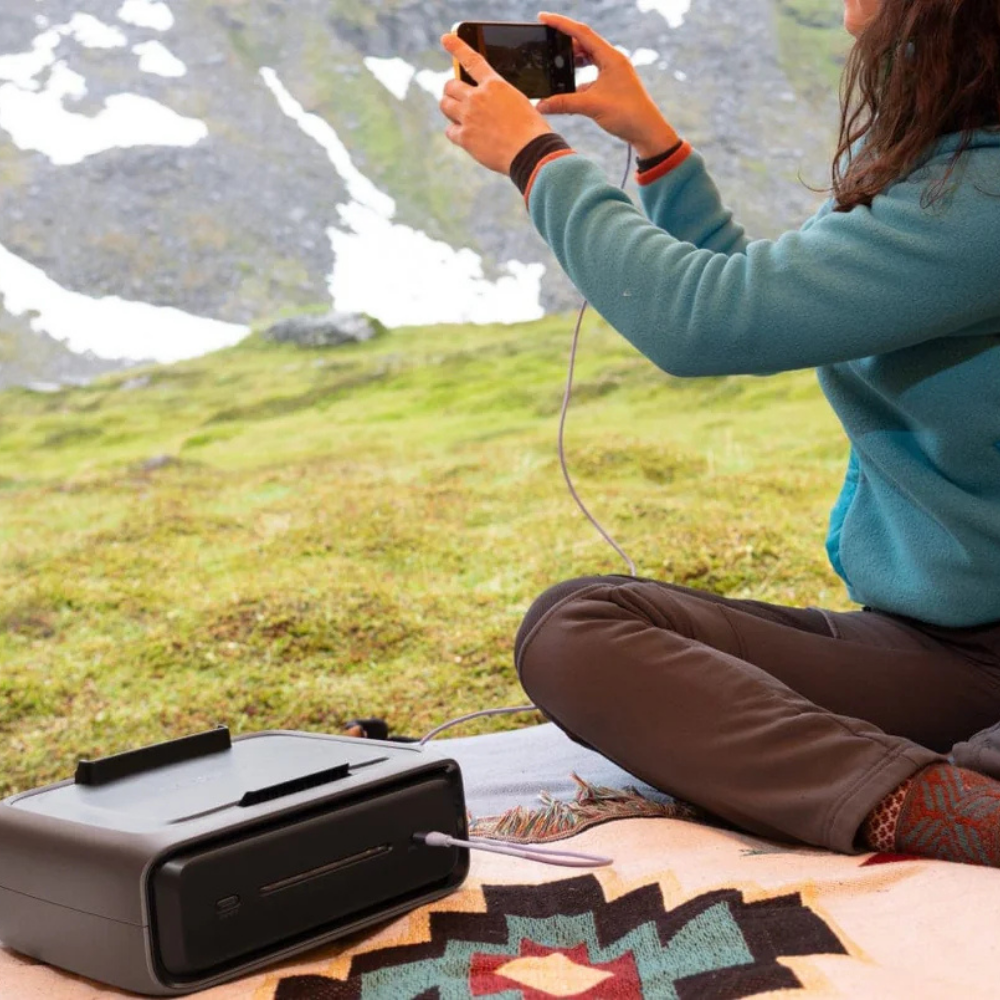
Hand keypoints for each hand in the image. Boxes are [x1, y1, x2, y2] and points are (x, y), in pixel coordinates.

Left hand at [439, 33, 553, 173]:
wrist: (531, 152)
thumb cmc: (531, 129)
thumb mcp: (518, 101)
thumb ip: (498, 97)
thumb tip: (485, 102)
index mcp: (495, 85)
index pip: (472, 60)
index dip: (457, 47)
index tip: (446, 38)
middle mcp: (478, 97)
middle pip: (450, 86)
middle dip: (452, 91)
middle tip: (456, 98)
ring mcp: (469, 117)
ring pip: (445, 105)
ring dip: (449, 108)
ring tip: (457, 115)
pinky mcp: (465, 137)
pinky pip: (450, 131)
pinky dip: (455, 133)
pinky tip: (465, 136)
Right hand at [534, 12, 678, 159]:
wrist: (647, 131)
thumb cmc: (627, 114)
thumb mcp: (591, 106)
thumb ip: (564, 104)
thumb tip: (541, 105)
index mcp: (611, 57)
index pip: (582, 33)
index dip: (561, 24)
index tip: (544, 18)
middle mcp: (613, 60)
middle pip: (584, 43)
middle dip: (564, 43)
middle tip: (547, 45)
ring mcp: (613, 72)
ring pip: (588, 59)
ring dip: (572, 61)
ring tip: (556, 64)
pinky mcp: (612, 85)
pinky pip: (591, 74)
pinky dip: (578, 77)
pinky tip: (569, 87)